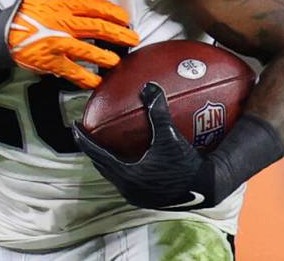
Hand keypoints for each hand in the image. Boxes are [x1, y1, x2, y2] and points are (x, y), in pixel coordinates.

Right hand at [6, 0, 137, 87]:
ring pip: (88, 50)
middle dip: (118, 34)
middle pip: (97, 28)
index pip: (94, 7)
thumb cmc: (24, 12)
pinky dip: (86, 78)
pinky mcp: (51, 61)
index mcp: (62, 5)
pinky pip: (72, 71)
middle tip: (132, 38)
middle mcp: (62, 24)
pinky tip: (97, 81)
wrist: (3, 32)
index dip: (113, 12)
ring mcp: (57, 44)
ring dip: (105, 56)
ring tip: (117, 60)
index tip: (125, 18)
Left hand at [71, 82, 226, 209]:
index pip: (96, 154)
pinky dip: (122, 166)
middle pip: (102, 165)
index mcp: (127, 174)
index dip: (83, 139)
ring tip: (104, 143)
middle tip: (86, 132)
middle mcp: (128, 188)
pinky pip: (127, 179)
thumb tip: (149, 86)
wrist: (209, 188)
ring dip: (107, 159)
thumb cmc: (188, 163)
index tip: (74, 125)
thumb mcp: (170, 136)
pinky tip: (128, 155)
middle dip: (93, 148)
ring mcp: (138, 196)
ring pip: (114, 175)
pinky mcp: (148, 198)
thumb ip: (158, 111)